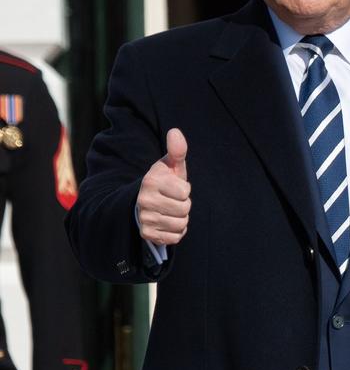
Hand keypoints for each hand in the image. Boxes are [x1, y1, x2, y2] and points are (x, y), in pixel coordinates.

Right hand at [137, 128, 190, 245]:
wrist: (146, 203)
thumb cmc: (164, 182)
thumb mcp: (170, 166)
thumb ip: (177, 150)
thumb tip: (175, 131)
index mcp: (150, 181)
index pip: (185, 191)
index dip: (185, 190)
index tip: (175, 187)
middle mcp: (144, 200)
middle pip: (184, 209)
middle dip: (184, 205)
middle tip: (173, 200)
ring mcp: (144, 219)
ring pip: (181, 224)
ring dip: (181, 219)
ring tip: (170, 211)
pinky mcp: (147, 234)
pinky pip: (175, 237)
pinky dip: (176, 232)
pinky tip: (168, 223)